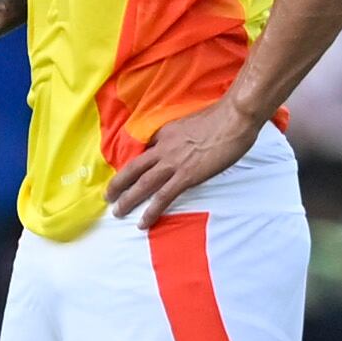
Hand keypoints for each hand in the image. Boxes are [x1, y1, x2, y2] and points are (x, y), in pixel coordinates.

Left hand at [107, 99, 260, 224]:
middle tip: (107, 196)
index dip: (136, 163)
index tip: (128, 174)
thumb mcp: (192, 122)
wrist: (234, 118)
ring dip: (128, 200)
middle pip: (133, 168)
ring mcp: (173, 163)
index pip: (145, 149)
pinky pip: (163, 197)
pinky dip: (151, 211)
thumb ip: (184, 135)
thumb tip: (187, 144)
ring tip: (117, 212)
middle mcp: (163, 148)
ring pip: (143, 184)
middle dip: (118, 183)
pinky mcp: (186, 176)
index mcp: (165, 133)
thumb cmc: (221, 118)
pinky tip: (143, 222)